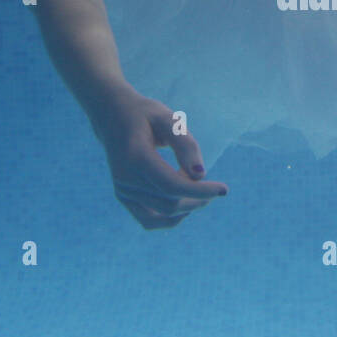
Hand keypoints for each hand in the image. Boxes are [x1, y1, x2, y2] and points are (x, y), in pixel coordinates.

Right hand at [96, 89, 227, 228]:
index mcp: (135, 157)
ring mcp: (123, 190)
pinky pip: (149, 221)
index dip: (200, 191)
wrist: (113, 116)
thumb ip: (185, 144)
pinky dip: (170, 218)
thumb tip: (200, 174)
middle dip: (198, 199)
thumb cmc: (146, 115)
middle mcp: (125, 178)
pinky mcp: (124, 197)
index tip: (223, 189)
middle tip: (216, 188)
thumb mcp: (169, 120)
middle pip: (169, 203)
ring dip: (188, 208)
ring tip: (202, 192)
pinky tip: (186, 205)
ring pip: (162, 214)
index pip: (171, 185)